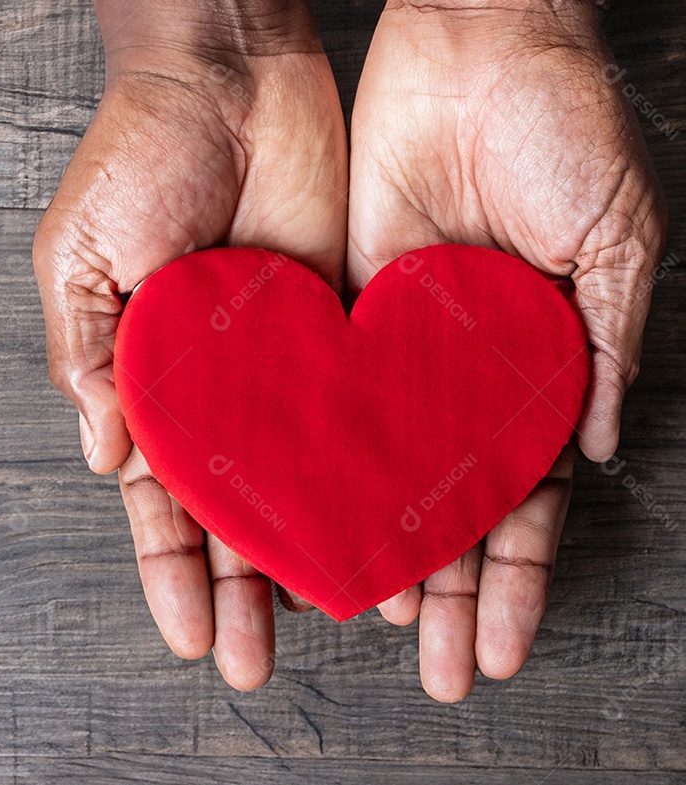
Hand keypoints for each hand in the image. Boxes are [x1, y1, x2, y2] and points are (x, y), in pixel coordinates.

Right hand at [33, 1, 348, 688]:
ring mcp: (279, 368)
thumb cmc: (135, 159)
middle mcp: (215, 391)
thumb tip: (104, 458)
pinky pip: (353, 415)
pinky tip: (385, 524)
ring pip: (297, 479)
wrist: (227, 79)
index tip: (190, 635)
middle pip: (229, 510)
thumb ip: (84, 357)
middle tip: (254, 662)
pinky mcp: (338, 332)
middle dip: (238, 588)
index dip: (169, 570)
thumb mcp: (77, 259)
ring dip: (309, 547)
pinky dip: (366, 472)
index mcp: (145, 382)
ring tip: (334, 615)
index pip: (157, 499)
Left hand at [347, 0, 666, 700]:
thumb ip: (607, 343)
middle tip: (436, 671)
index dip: (518, 576)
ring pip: (381, 470)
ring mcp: (399, 349)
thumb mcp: (614, 237)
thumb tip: (592, 452)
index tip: (504, 645)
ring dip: (377, 548)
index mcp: (536, 367)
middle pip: (451, 506)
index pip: (525, 499)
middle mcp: (463, 373)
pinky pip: (325, 396)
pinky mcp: (342, 310)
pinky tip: (305, 523)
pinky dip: (318, 462)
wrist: (475, 42)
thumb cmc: (564, 126)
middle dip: (447, 589)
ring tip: (367, 625)